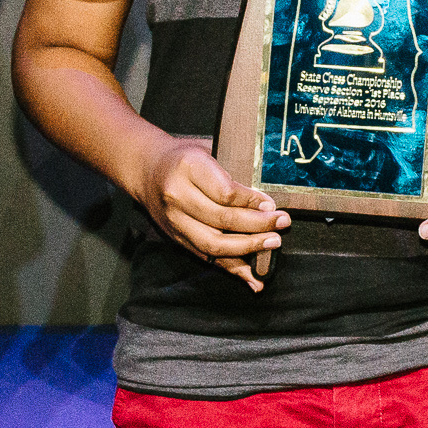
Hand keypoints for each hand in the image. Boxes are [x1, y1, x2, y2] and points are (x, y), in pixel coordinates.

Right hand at [138, 137, 287, 291]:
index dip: (252, 201)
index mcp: (187, 168)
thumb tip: (266, 197)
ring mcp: (175, 221)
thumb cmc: (184, 156)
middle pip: (222, 219)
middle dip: (257, 225)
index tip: (271, 204)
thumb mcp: (207, 148)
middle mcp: (177, 196)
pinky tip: (253, 278)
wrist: (145, 169)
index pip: (225, 192)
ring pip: (214, 244)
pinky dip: (233, 270)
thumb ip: (232, 169)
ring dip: (248, 248)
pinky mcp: (176, 238)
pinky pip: (207, 258)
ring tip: (273, 244)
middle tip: (282, 223)